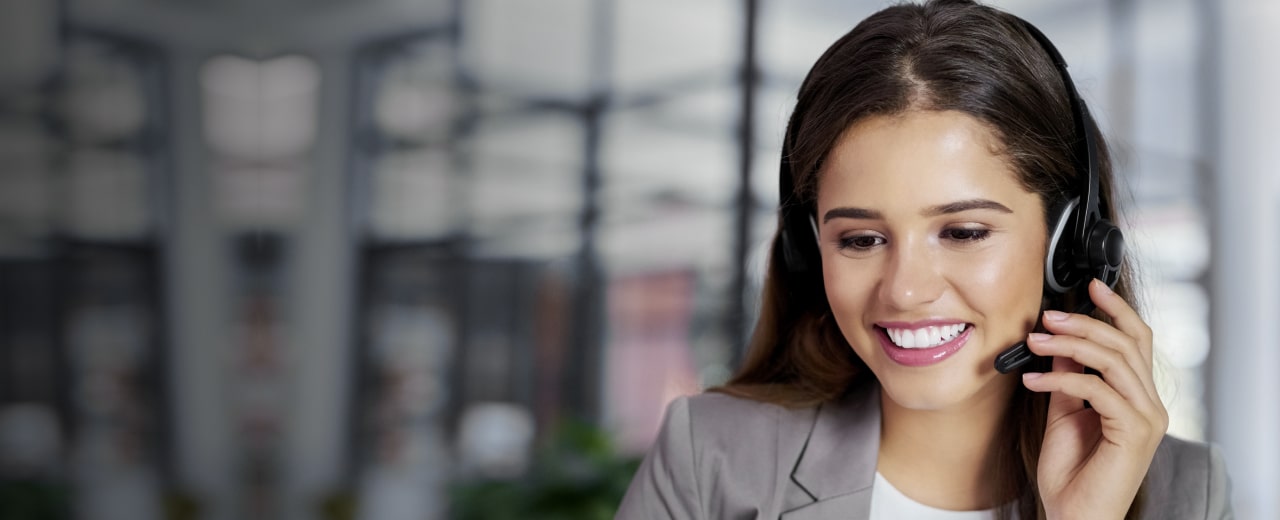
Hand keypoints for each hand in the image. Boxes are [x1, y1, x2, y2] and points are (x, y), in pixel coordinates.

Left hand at [1020, 279, 1168, 519]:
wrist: (1074, 515)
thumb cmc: (1071, 473)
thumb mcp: (1064, 413)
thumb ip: (1066, 378)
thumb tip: (1057, 343)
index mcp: (1137, 396)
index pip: (1137, 340)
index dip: (1116, 309)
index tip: (1089, 285)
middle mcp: (1149, 404)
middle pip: (1128, 343)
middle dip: (1085, 322)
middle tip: (1047, 318)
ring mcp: (1147, 418)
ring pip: (1114, 360)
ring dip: (1069, 346)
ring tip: (1034, 344)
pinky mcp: (1135, 432)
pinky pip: (1098, 390)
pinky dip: (1061, 380)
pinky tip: (1033, 382)